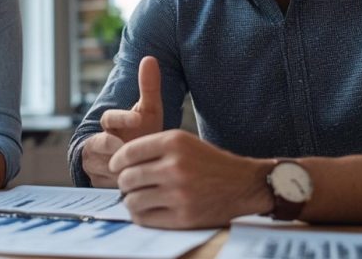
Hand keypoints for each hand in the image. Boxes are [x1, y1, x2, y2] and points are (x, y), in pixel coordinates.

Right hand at [82, 56, 164, 186]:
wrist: (133, 159)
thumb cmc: (141, 132)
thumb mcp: (148, 112)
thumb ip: (149, 88)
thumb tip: (150, 58)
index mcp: (108, 123)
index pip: (109, 118)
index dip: (123, 118)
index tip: (138, 119)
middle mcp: (95, 142)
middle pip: (104, 146)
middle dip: (122, 150)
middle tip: (138, 152)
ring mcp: (92, 163)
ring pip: (107, 167)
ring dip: (125, 169)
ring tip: (143, 169)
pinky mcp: (93, 182)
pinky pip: (107, 185)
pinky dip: (121, 185)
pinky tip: (138, 185)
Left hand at [110, 130, 273, 228]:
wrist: (245, 185)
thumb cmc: (211, 163)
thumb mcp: (185, 143)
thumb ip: (154, 148)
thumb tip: (119, 163)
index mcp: (174, 142)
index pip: (129, 152)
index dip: (117, 162)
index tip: (116, 168)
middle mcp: (175, 166)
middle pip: (127, 178)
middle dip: (124, 183)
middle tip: (128, 186)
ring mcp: (179, 193)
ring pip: (133, 200)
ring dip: (131, 201)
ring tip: (137, 199)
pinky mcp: (183, 217)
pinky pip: (145, 218)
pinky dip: (140, 216)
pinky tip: (146, 211)